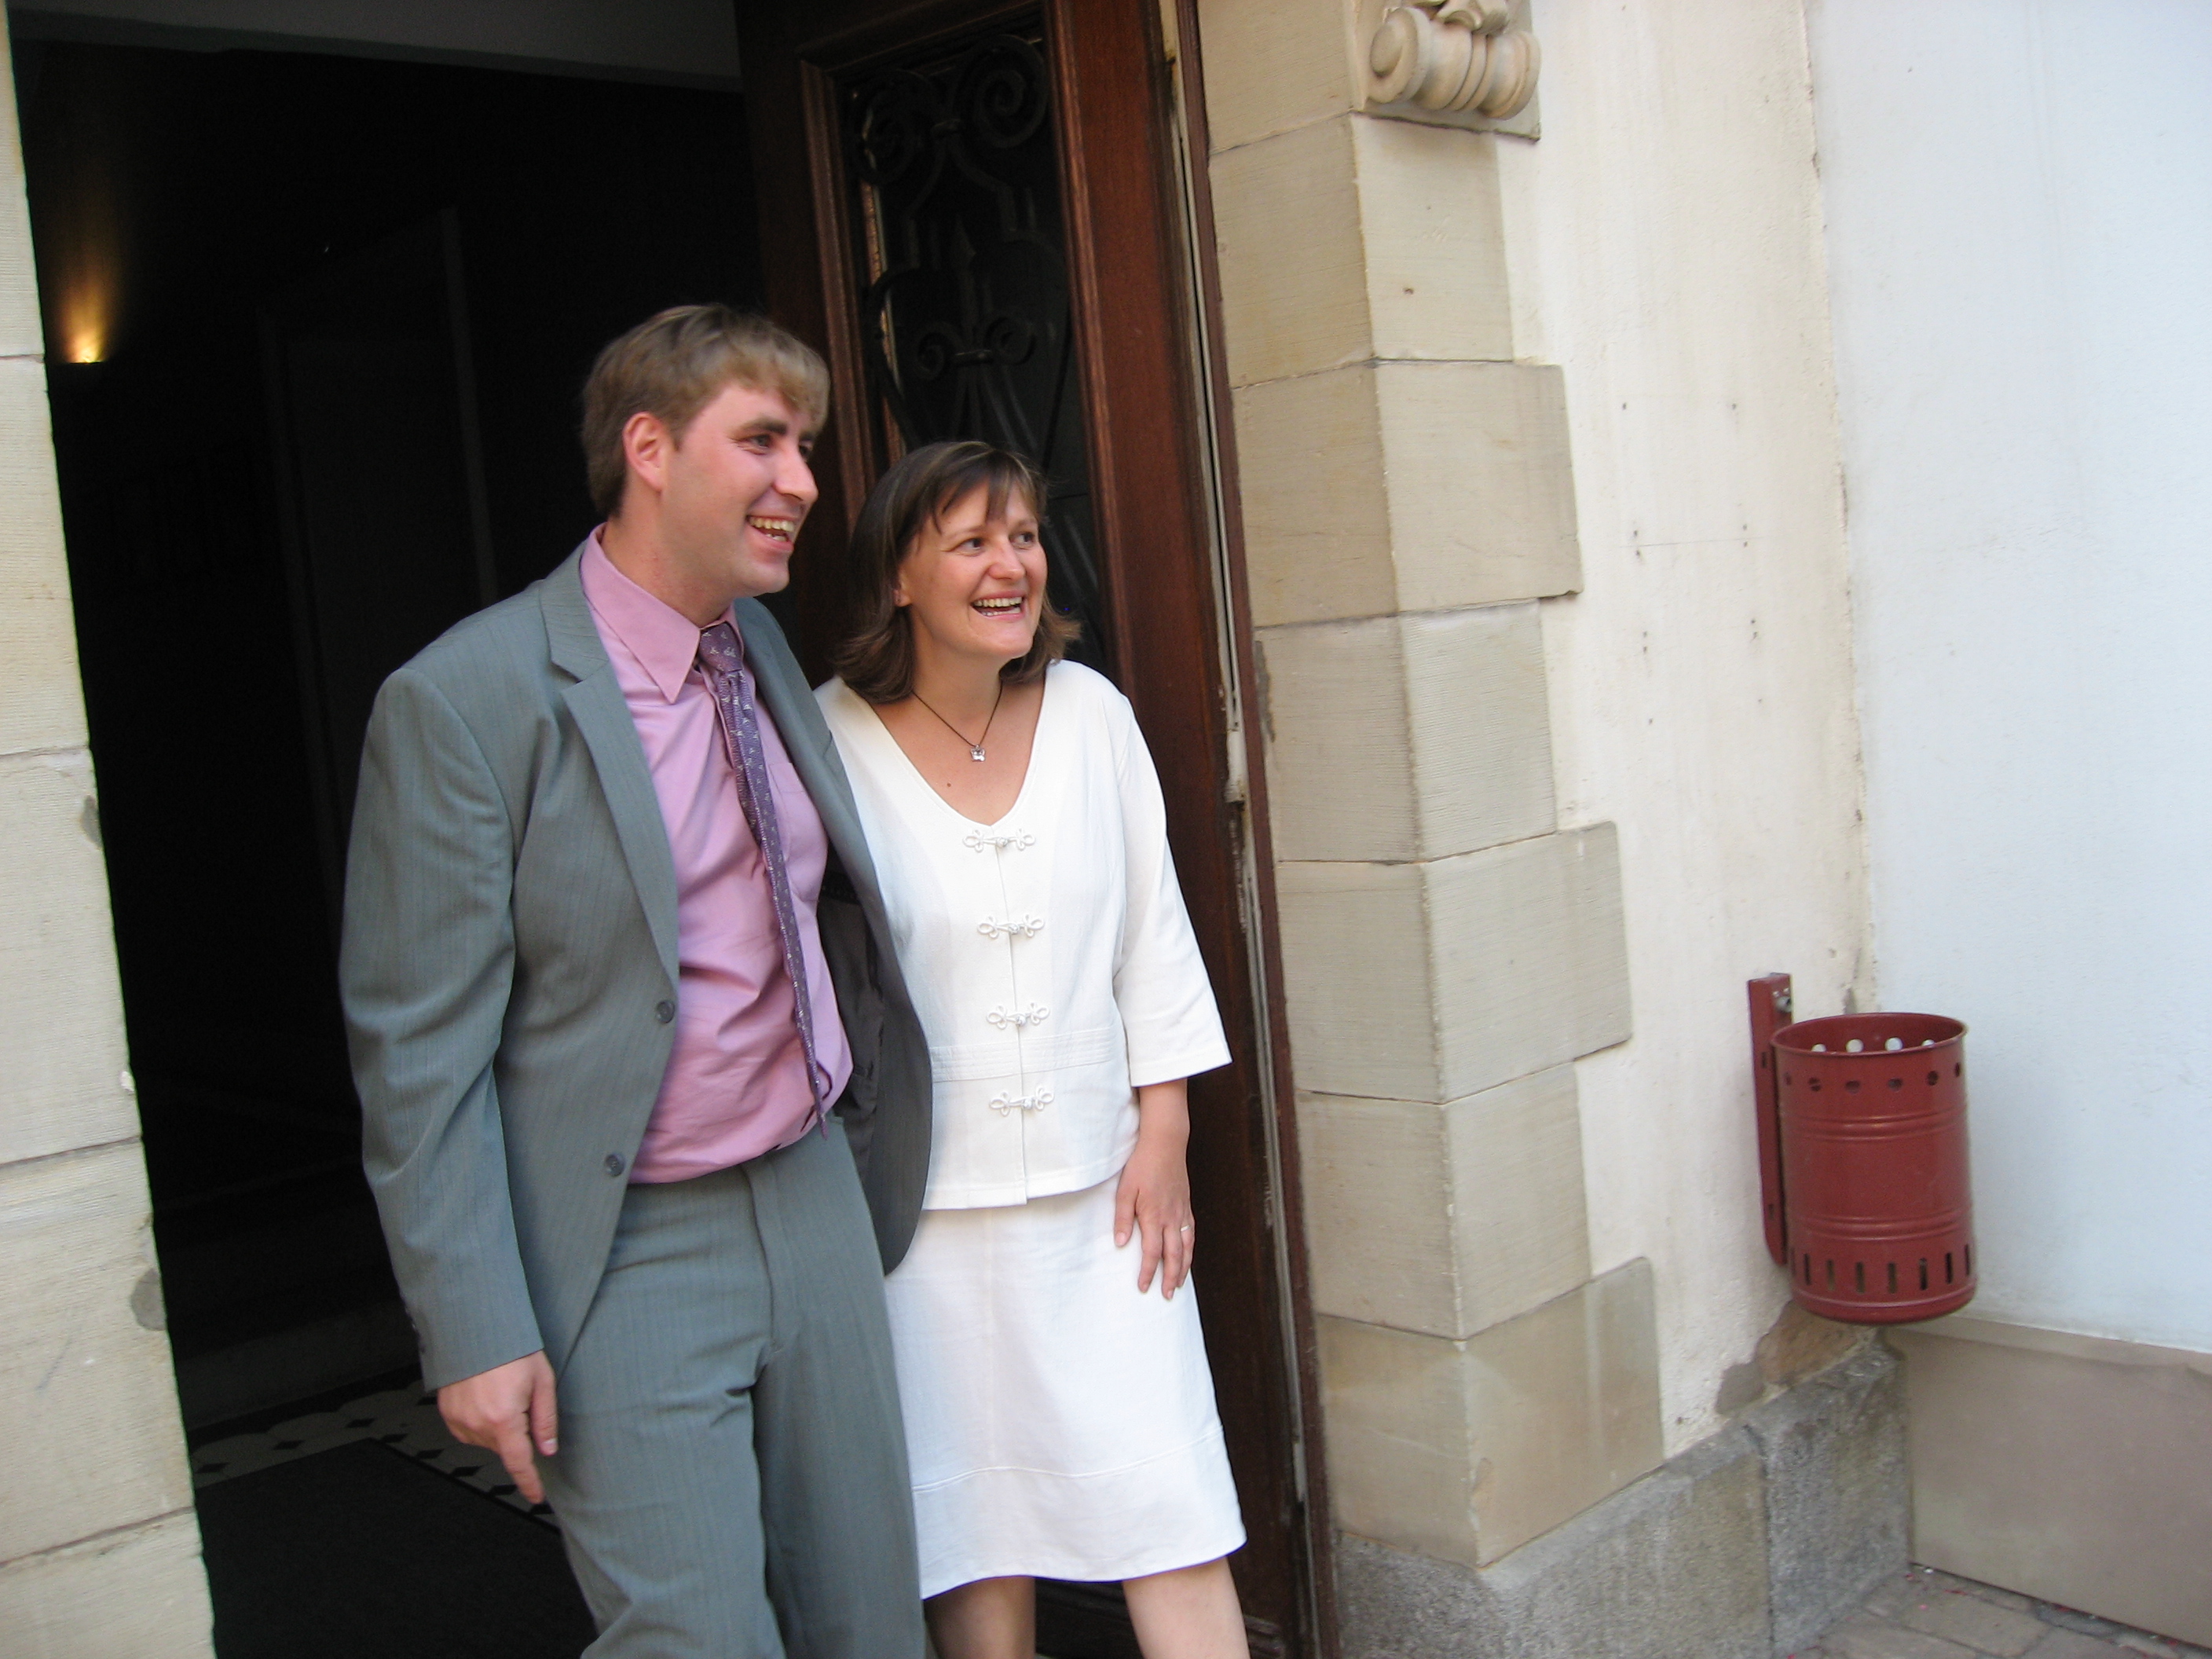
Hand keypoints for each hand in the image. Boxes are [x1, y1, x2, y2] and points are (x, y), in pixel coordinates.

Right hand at [438, 1351, 558, 1504]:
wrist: (476, 1328)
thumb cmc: (512, 1349)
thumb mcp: (541, 1381)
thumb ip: (545, 1420)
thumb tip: (547, 1450)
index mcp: (504, 1419)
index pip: (518, 1462)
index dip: (529, 1482)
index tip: (536, 1496)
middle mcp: (477, 1424)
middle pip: (504, 1448)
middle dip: (518, 1434)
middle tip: (522, 1401)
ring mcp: (458, 1420)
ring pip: (487, 1440)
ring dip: (499, 1427)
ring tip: (502, 1392)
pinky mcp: (447, 1413)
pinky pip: (469, 1430)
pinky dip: (481, 1421)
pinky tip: (487, 1397)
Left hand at [1115, 1080, 1193, 1298]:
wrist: (1165, 1144)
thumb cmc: (1141, 1166)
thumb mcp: (1125, 1190)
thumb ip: (1122, 1218)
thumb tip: (1120, 1244)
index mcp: (1153, 1216)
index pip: (1151, 1252)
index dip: (1148, 1272)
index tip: (1143, 1287)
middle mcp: (1171, 1218)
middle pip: (1173, 1255)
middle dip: (1171, 1278)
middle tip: (1168, 1296)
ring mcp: (1181, 1212)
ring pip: (1186, 1247)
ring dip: (1183, 1267)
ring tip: (1180, 1284)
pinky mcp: (1186, 1205)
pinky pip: (1191, 1233)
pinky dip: (1190, 1249)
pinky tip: (1187, 1255)